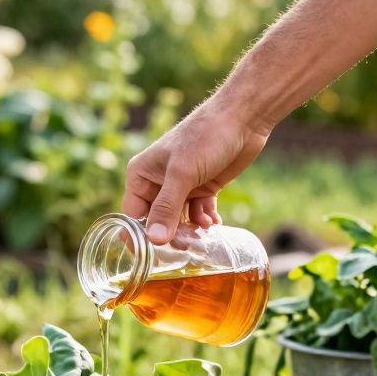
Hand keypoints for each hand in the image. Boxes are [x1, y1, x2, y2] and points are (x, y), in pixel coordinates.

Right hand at [124, 97, 269, 244]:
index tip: (152, 257)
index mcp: (141, 175)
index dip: (141, 237)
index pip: (133, 215)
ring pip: (179, 220)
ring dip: (190, 230)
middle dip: (170, 235)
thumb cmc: (205, 137)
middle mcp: (157, 182)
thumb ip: (167, 208)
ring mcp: (181, 186)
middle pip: (157, 221)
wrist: (243, 118)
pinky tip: (213, 222)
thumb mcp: (183, 174)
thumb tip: (155, 240)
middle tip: (186, 247)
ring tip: (203, 232)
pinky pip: (197, 214)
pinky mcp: (202, 188)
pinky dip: (204, 221)